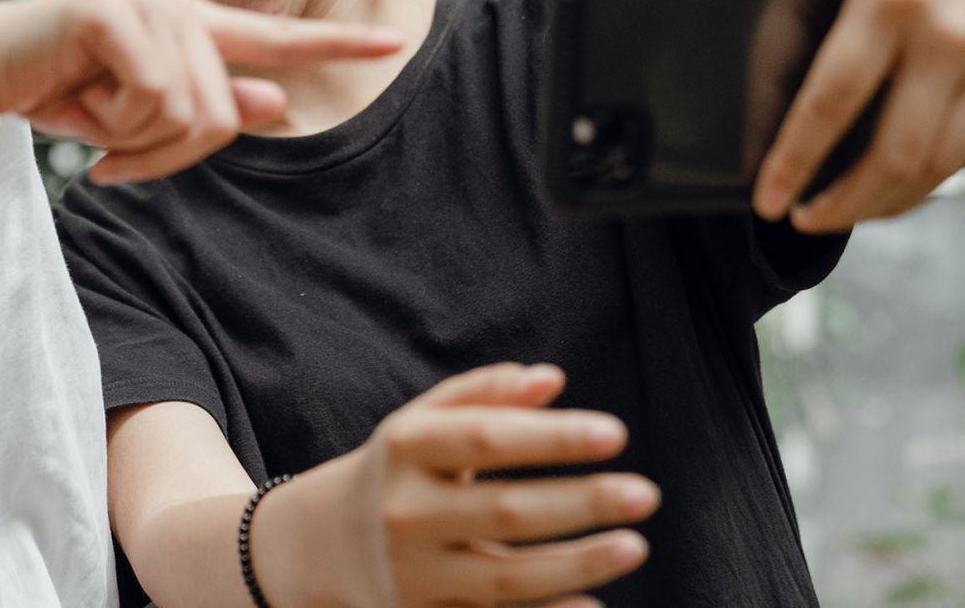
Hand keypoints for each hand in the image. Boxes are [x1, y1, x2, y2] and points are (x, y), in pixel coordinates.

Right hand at [0, 0, 401, 181]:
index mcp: (187, 25)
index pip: (274, 36)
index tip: (392, 40)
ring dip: (135, 139)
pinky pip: (151, 98)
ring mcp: (145, 2)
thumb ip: (206, 105)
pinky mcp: (111, 13)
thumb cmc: (52, 88)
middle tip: (112, 150)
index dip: (335, 42)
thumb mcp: (135, 113)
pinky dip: (112, 124)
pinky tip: (77, 104)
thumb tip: (278, 103)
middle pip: (222, 114)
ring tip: (91, 116)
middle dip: (167, 154)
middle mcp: (175, 4)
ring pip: (190, 112)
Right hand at [271, 364, 654, 607]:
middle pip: (505, 509)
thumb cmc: (393, 470)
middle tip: (646, 493)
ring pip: (508, 575)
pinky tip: (594, 606)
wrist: (318, 545)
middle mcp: (407, 511)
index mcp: (406, 449)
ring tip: (635, 545)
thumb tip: (551, 379)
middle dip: (581, 501)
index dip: (552, 437)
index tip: (615, 434)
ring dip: (578, 563)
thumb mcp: (420, 422)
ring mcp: (416, 572)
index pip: (486, 438)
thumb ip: (483, 393)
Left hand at [719, 0, 964, 230]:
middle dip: (841, 202)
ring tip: (836, 211)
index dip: (796, 159)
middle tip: (798, 216)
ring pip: (939, 162)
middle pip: (893, 153)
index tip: (767, 195)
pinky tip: (892, 183)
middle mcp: (948, 37)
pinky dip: (930, 177)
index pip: (833, 101)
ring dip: (886, 202)